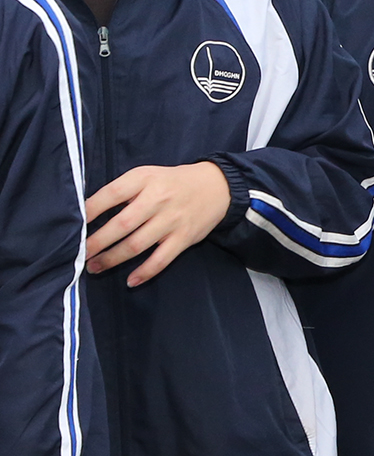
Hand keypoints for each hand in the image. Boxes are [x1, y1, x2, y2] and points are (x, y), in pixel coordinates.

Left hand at [85, 162, 229, 286]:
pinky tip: (130, 280)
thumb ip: (123, 191)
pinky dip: (145, 272)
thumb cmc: (172, 182)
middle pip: (121, 225)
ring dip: (113, 259)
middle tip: (79, 254)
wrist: (217, 186)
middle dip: (96, 242)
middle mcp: (158, 200)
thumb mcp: (147, 175)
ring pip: (137, 245)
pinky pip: (162, 259)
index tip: (74, 225)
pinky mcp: (184, 237)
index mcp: (144, 180)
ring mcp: (172, 220)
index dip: (89, 211)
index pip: (110, 195)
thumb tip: (91, 213)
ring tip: (95, 267)